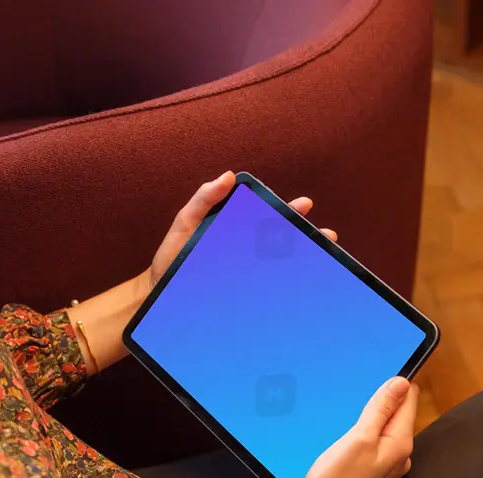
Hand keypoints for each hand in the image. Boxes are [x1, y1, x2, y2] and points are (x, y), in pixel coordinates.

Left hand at [147, 171, 338, 289]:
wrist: (158, 295)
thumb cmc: (171, 259)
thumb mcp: (184, 223)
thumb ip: (203, 200)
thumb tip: (228, 176)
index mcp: (236, 231)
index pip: (268, 218)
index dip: (288, 211)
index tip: (303, 206)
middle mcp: (246, 253)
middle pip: (283, 242)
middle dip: (306, 237)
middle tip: (325, 234)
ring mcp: (246, 275)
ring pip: (281, 266)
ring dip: (304, 262)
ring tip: (322, 258)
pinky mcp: (242, 294)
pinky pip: (266, 290)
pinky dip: (286, 288)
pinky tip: (301, 289)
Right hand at [251, 377, 417, 477]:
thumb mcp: (359, 438)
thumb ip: (381, 410)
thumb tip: (402, 382)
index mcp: (401, 444)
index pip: (408, 402)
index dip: (395, 384)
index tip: (377, 370)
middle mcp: (401, 455)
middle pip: (398, 414)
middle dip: (384, 399)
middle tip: (360, 386)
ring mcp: (387, 465)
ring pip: (386, 428)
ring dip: (373, 414)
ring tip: (353, 405)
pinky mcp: (373, 471)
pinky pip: (376, 441)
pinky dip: (366, 430)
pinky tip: (349, 429)